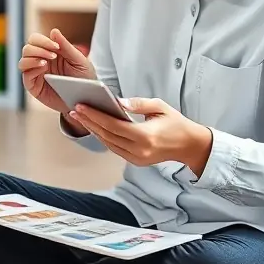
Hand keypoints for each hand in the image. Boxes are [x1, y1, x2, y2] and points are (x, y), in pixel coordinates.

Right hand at [19, 29, 95, 112]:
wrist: (86, 99)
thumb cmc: (84, 78)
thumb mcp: (78, 60)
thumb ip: (66, 46)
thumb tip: (53, 30)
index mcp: (49, 52)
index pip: (36, 40)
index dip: (43, 40)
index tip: (56, 46)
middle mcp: (39, 61)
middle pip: (27, 48)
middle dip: (39, 49)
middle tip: (54, 55)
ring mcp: (35, 74)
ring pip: (23, 61)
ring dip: (33, 58)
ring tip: (47, 63)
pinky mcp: (34, 87)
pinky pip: (26, 76)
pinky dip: (32, 69)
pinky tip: (43, 69)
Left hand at [68, 97, 213, 173]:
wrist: (189, 145)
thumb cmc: (175, 122)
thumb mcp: (160, 106)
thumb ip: (138, 104)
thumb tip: (117, 101)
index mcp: (146, 136)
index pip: (113, 126)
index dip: (95, 116)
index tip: (80, 106)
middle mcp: (139, 150)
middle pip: (107, 135)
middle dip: (89, 122)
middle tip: (74, 109)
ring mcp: (137, 159)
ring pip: (108, 144)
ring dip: (93, 130)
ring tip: (80, 117)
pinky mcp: (136, 162)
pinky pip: (115, 149)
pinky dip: (104, 137)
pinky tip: (95, 127)